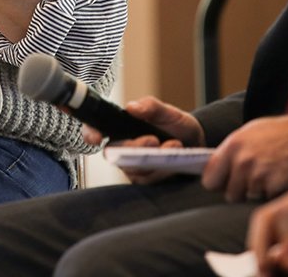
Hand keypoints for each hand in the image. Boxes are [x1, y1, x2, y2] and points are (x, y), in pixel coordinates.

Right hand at [82, 96, 204, 184]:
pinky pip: (149, 179)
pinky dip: (164, 169)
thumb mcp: (167, 112)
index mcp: (120, 128)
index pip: (96, 130)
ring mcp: (132, 167)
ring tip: (173, 145)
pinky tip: (175, 156)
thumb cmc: (176, 126)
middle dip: (134, 147)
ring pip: (134, 168)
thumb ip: (150, 106)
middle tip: (153, 139)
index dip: (90, 133)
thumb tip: (131, 107)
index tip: (96, 137)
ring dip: (153, 158)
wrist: (196, 143)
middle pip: (115, 153)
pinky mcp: (146, 181)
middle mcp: (122, 149)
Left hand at [202, 109, 287, 201]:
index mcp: (233, 145)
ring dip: (258, 193)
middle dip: (240, 191)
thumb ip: (233, 151)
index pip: (209, 179)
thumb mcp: (252, 132)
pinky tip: (283, 179)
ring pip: (248, 199)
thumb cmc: (285, 132)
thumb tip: (215, 168)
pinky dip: (274, 195)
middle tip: (257, 179)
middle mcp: (243, 160)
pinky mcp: (276, 186)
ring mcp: (259, 174)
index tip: (228, 181)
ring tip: (272, 175)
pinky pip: (267, 200)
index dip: (219, 182)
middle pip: (229, 194)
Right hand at [248, 179, 287, 275]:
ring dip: (264, 250)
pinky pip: (277, 237)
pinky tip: (273, 269)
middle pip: (265, 218)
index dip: (278, 240)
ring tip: (265, 273)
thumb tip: (282, 265)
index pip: (278, 215)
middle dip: (260, 245)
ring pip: (267, 228)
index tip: (284, 263)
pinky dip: (273, 253)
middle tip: (261, 270)